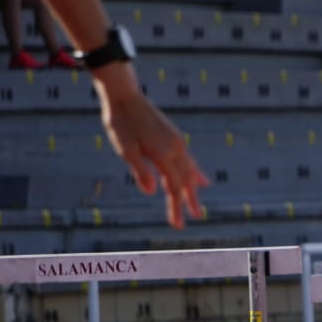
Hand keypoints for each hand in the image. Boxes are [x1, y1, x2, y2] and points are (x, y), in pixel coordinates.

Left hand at [96, 77, 207, 228]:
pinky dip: (194, 171)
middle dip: (189, 200)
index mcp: (164, 154)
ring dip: (194, 188)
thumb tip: (151, 191)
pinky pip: (188, 159)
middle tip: (196, 217)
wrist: (125, 97)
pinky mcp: (174, 137)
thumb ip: (140, 170)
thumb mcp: (125, 149)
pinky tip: (200, 178)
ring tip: (199, 204)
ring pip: (189, 170)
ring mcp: (177, 142)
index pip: (174, 187)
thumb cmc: (121, 123)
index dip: (177, 207)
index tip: (178, 225)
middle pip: (185, 180)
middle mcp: (176, 149)